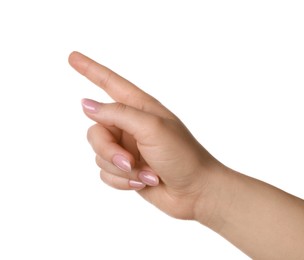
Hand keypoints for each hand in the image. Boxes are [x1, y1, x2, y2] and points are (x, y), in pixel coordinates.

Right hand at [69, 51, 221, 219]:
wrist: (195, 191)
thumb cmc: (182, 155)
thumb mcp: (151, 128)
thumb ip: (118, 114)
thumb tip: (87, 104)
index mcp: (139, 107)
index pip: (109, 83)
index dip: (90, 69)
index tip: (72, 57)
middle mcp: (130, 125)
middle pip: (96, 130)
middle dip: (109, 150)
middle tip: (129, 161)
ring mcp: (126, 148)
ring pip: (99, 155)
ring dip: (121, 169)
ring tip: (146, 173)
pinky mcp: (125, 169)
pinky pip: (105, 173)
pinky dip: (122, 181)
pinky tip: (143, 182)